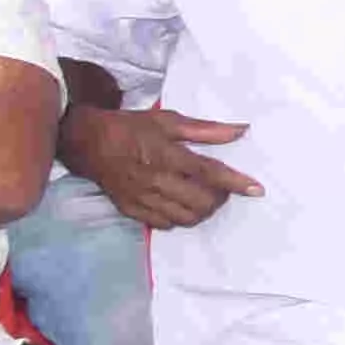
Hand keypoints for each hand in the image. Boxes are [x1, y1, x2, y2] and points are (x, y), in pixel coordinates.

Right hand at [65, 100, 255, 232]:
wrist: (87, 143)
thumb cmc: (131, 128)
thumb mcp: (168, 120)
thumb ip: (205, 129)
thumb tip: (240, 130)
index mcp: (166, 154)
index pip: (208, 172)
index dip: (234, 182)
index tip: (256, 189)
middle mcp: (155, 180)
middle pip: (200, 201)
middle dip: (220, 198)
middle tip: (223, 188)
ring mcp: (142, 198)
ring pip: (185, 217)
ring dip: (202, 211)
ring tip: (205, 197)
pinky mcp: (131, 210)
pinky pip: (164, 224)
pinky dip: (179, 218)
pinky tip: (181, 204)